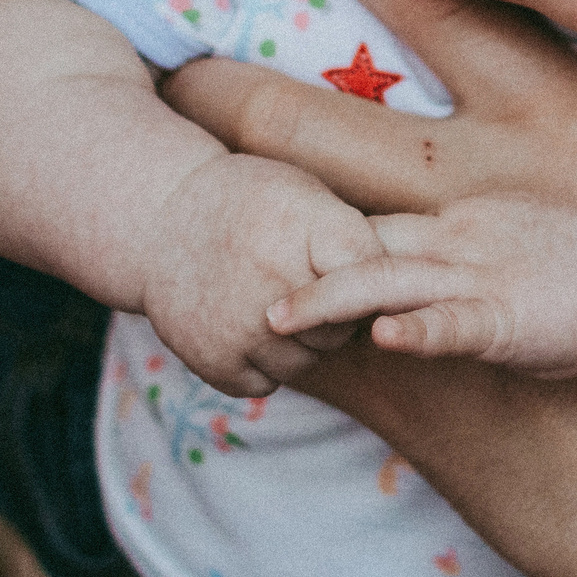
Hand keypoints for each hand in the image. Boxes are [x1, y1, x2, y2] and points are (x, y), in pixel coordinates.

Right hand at [137, 151, 382, 396]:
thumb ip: (355, 237)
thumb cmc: (251, 202)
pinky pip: (267, 383)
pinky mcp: (216, 362)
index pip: (377, 277)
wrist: (160, 221)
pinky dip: (261, 363)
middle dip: (337, 313)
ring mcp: (243, 328)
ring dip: (301, 343)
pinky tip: (246, 325)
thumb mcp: (306, 193)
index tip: (356, 272)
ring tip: (273, 301)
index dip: (371, 279)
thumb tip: (416, 283)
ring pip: (308, 362)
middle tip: (302, 282)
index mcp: (311, 228)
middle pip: (346, 329)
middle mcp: (278, 282)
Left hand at [269, 195, 576, 376]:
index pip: (370, 223)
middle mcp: (458, 241)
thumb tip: (402, 286)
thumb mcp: (509, 242)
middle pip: (360, 242)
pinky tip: (384, 338)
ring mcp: (482, 277)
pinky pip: (457, 323)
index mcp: (456, 221)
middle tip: (236, 275)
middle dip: (297, 259)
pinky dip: (419, 330)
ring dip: (329, 301)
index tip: (256, 249)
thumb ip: (457, 252)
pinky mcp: (511, 316)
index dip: (312, 238)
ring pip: (390, 281)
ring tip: (277, 317)